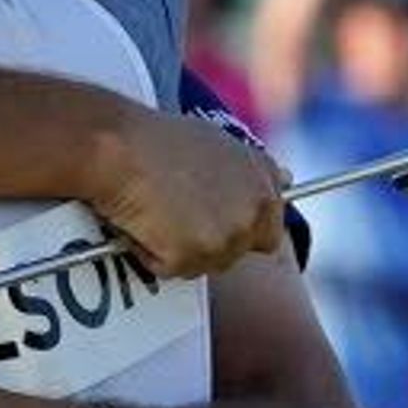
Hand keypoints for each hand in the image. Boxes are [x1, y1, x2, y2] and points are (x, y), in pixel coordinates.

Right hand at [95, 114, 284, 279]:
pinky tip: (141, 222)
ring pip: (202, 265)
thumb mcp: (220, 143)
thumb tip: (287, 179)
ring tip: (155, 210)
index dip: (240, 231)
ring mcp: (224, 238)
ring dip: (179, 249)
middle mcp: (252, 212)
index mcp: (263, 185)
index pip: (269, 232)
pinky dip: (151, 253)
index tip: (215, 224)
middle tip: (178, 218)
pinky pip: (168, 268)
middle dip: (210, 244)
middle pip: (235, 254)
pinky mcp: (191, 256)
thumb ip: (255, 169)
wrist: (120, 147)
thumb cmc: (162, 140)